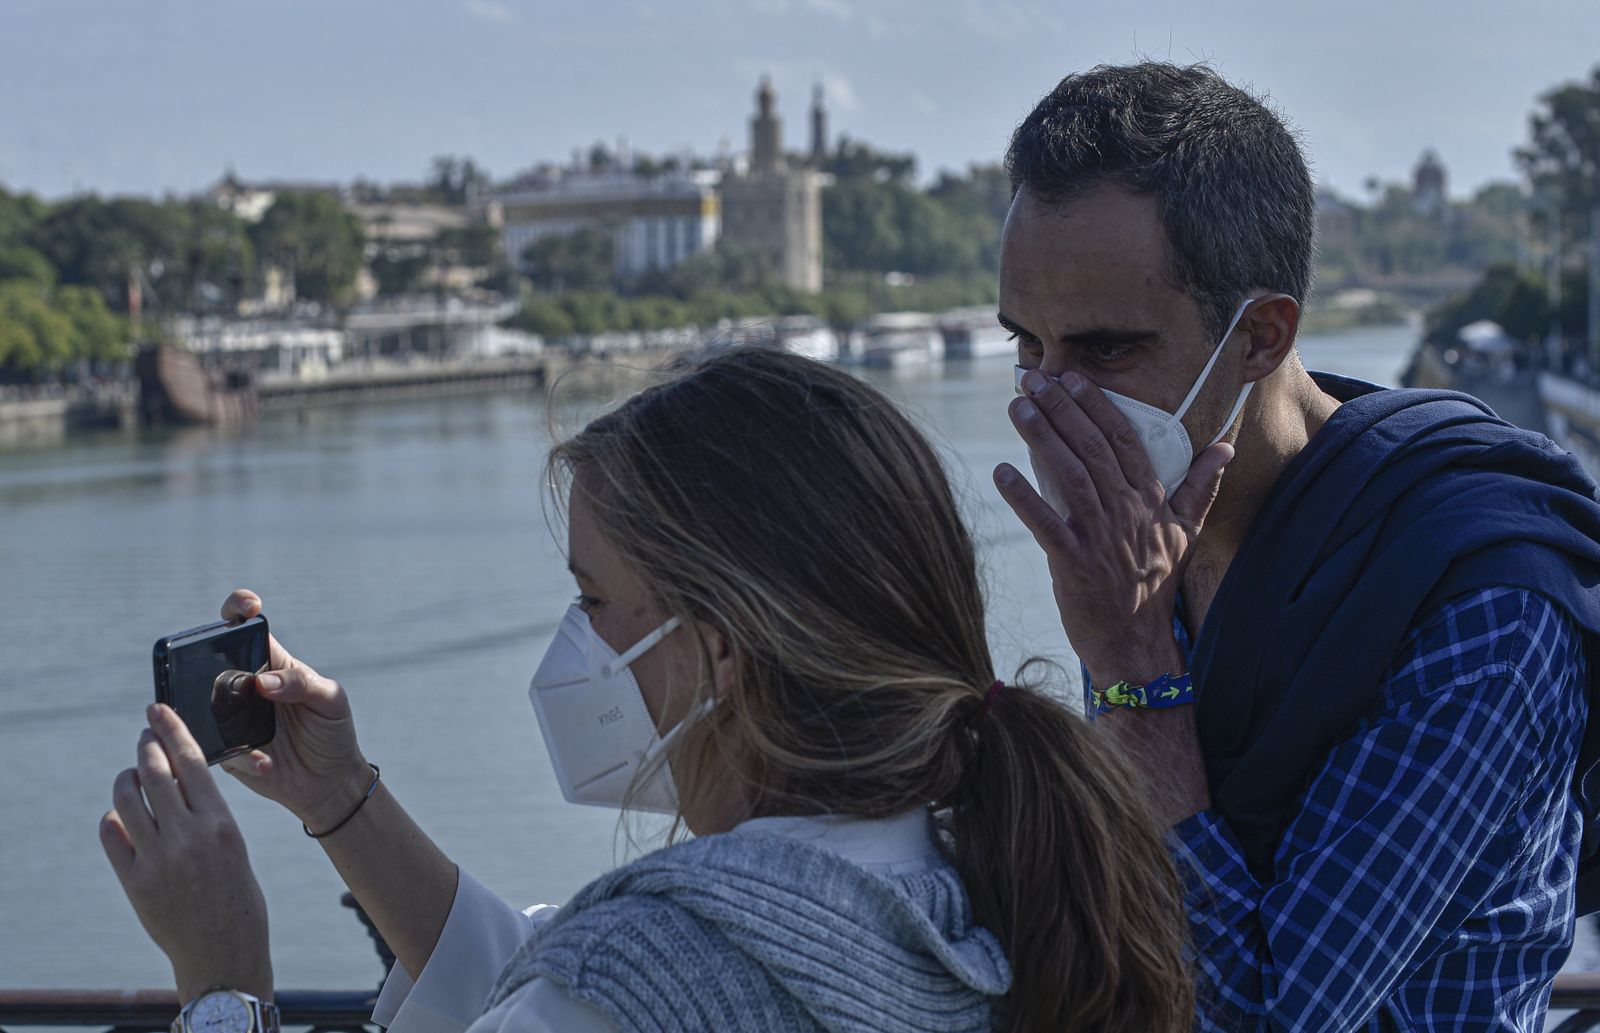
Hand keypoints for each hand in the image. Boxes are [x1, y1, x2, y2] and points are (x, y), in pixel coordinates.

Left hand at [99, 703, 272, 1001]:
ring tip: (131, 777)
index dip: (172, 730)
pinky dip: (114, 819)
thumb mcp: (234, 846)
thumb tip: (168, 785)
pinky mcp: (135, 882)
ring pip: (127, 800)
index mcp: (221, 823)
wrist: (225, 952)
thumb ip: (204, 816)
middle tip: (144, 737)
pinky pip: (113, 835)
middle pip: (155, 773)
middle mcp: (188, 836)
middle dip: (146, 748)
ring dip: (126, 779)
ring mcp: (158, 859)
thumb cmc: (238, 897)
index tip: (158, 710)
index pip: (191, 762)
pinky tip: (121, 817)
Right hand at [218, 590, 372, 832]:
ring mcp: (229, 718)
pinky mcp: (225, 750)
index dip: (239, 607)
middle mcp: (242, 687)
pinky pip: (216, 747)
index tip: (249, 606)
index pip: (245, 628)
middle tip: (229, 675)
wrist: (329, 782)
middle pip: (208, 661)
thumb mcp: (330, 701)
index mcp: (269, 664)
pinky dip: (241, 755)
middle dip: (204, 658)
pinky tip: (265, 762)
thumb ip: (303, 684)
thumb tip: (264, 682)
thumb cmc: (332, 732)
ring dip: (211, 711)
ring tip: (246, 728)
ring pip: (199, 704)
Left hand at [995, 370, 1232, 686]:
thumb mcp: (1187, 532)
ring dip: (1041, 438)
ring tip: (1016, 407)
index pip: (1125, 441)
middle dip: (1062, 409)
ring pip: (1070, 476)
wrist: (1138, 642)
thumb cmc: (1157, 583)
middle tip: (1034, 379)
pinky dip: (1024, 497)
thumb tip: (1225, 446)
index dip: (1098, 406)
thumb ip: (1202, 486)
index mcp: (1152, 500)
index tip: (1073, 378)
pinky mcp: (1074, 563)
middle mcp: (1128, 512)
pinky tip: (1002, 471)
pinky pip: (1046, 524)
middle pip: (1093, 448)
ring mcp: (1101, 537)